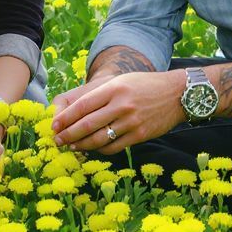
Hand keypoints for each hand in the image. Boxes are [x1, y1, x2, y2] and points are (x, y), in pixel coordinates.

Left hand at [51, 70, 187, 153]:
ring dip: (81, 145)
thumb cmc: (144, 85)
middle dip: (68, 134)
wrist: (177, 93)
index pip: (82, 106)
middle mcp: (121, 105)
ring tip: (71, 146)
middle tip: (57, 140)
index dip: (65, 118)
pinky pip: (114, 147)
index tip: (54, 126)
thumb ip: (100, 94)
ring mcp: (131, 122)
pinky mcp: (140, 135)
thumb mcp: (121, 82)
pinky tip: (93, 149)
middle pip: (87, 124)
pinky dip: (101, 150)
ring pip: (99, 138)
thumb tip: (75, 111)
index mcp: (113, 89)